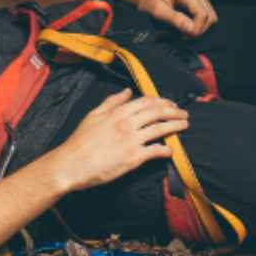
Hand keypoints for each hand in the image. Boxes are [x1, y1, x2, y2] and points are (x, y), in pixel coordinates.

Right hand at [47, 89, 188, 191]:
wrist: (71, 164)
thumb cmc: (80, 141)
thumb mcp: (93, 115)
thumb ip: (111, 102)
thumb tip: (126, 92)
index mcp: (117, 112)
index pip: (146, 102)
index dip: (162, 101)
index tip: (170, 103)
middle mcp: (126, 124)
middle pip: (157, 113)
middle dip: (174, 111)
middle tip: (184, 114)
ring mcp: (131, 141)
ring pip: (160, 129)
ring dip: (175, 126)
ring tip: (184, 125)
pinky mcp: (133, 158)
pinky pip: (155, 151)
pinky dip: (166, 149)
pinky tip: (171, 150)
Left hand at [116, 0, 217, 36]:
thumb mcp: (157, 10)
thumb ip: (175, 19)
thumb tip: (192, 30)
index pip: (202, 14)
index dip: (197, 29)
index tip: (186, 37)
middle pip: (209, 15)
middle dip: (199, 28)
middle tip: (185, 35)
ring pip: (209, 14)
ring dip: (199, 26)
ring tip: (185, 30)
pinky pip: (204, 12)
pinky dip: (198, 22)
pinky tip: (186, 24)